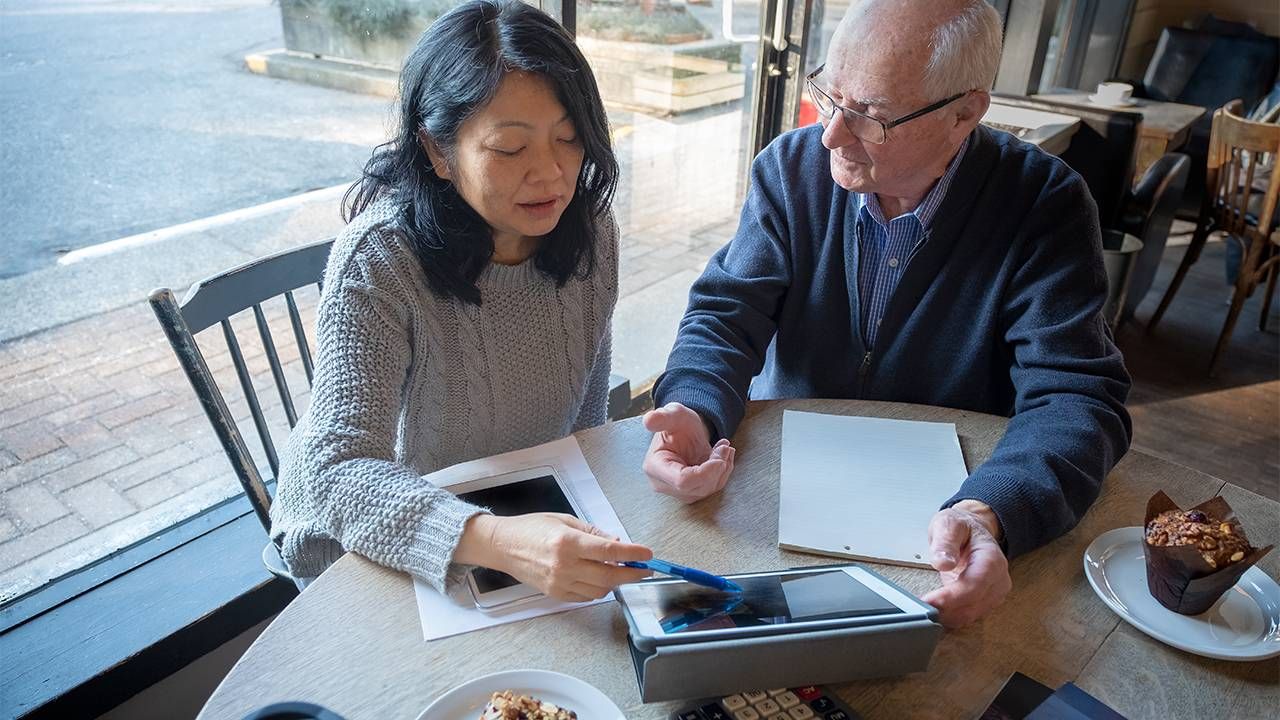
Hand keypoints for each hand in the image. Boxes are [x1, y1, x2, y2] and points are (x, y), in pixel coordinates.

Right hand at [456, 513, 652, 602]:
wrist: (503, 546)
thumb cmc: (533, 528)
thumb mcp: (566, 520)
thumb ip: (594, 534)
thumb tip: (618, 544)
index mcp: (568, 542)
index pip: (609, 552)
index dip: (633, 554)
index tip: (648, 554)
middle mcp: (565, 565)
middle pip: (610, 576)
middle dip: (632, 574)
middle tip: (644, 569)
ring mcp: (559, 583)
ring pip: (601, 590)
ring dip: (616, 582)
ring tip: (620, 571)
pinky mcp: (555, 594)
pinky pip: (586, 597)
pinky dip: (599, 590)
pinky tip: (599, 578)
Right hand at [641, 402, 735, 502]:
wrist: (685, 431)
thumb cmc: (678, 423)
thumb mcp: (673, 414)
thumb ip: (663, 417)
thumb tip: (649, 420)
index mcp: (655, 466)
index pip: (682, 481)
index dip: (705, 473)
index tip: (719, 458)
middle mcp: (663, 483)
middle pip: (696, 488)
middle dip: (716, 468)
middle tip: (724, 447)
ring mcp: (676, 490)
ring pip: (707, 489)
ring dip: (722, 469)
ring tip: (723, 448)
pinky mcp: (690, 492)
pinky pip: (711, 488)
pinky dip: (722, 473)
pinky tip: (722, 456)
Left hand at [920, 501, 1010, 627]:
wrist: (972, 531)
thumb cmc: (963, 527)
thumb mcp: (949, 524)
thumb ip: (946, 541)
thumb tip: (943, 562)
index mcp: (991, 559)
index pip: (974, 585)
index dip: (951, 598)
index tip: (929, 601)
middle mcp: (998, 580)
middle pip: (972, 605)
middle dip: (945, 609)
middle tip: (918, 606)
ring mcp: (993, 593)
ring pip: (969, 615)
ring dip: (946, 615)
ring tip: (923, 607)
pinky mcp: (984, 602)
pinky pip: (967, 616)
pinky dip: (949, 616)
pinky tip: (934, 609)